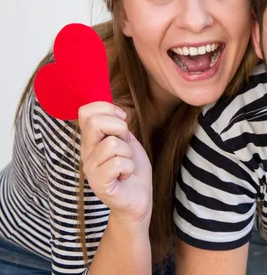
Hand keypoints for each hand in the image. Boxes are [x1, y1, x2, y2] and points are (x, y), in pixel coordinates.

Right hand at [79, 102, 152, 224]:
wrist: (138, 198)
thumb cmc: (132, 169)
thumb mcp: (127, 141)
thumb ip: (117, 127)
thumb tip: (116, 112)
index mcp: (91, 140)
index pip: (86, 111)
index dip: (107, 108)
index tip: (122, 120)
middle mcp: (86, 153)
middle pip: (95, 122)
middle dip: (120, 128)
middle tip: (125, 144)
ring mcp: (90, 169)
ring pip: (112, 144)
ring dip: (128, 153)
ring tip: (126, 165)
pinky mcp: (98, 184)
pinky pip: (118, 163)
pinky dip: (129, 168)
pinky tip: (125, 176)